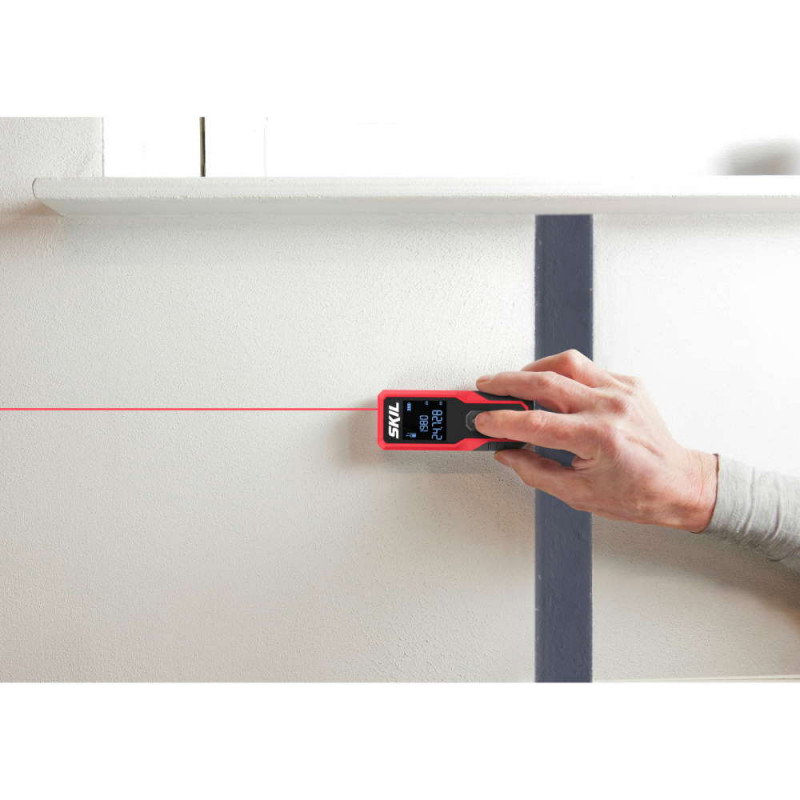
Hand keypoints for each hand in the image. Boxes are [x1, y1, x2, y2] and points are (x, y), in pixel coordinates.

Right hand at [474, 350, 717, 531]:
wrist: (680, 484)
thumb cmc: (639, 494)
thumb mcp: (578, 494)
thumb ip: (535, 471)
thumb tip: (507, 453)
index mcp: (597, 438)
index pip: (534, 422)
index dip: (500, 420)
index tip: (481, 421)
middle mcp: (610, 408)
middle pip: (545, 381)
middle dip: (506, 382)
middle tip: (486, 386)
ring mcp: (621, 391)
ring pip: (567, 362)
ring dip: (534, 368)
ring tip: (516, 381)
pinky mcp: (628, 384)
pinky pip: (588, 368)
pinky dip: (564, 374)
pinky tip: (553, 388)